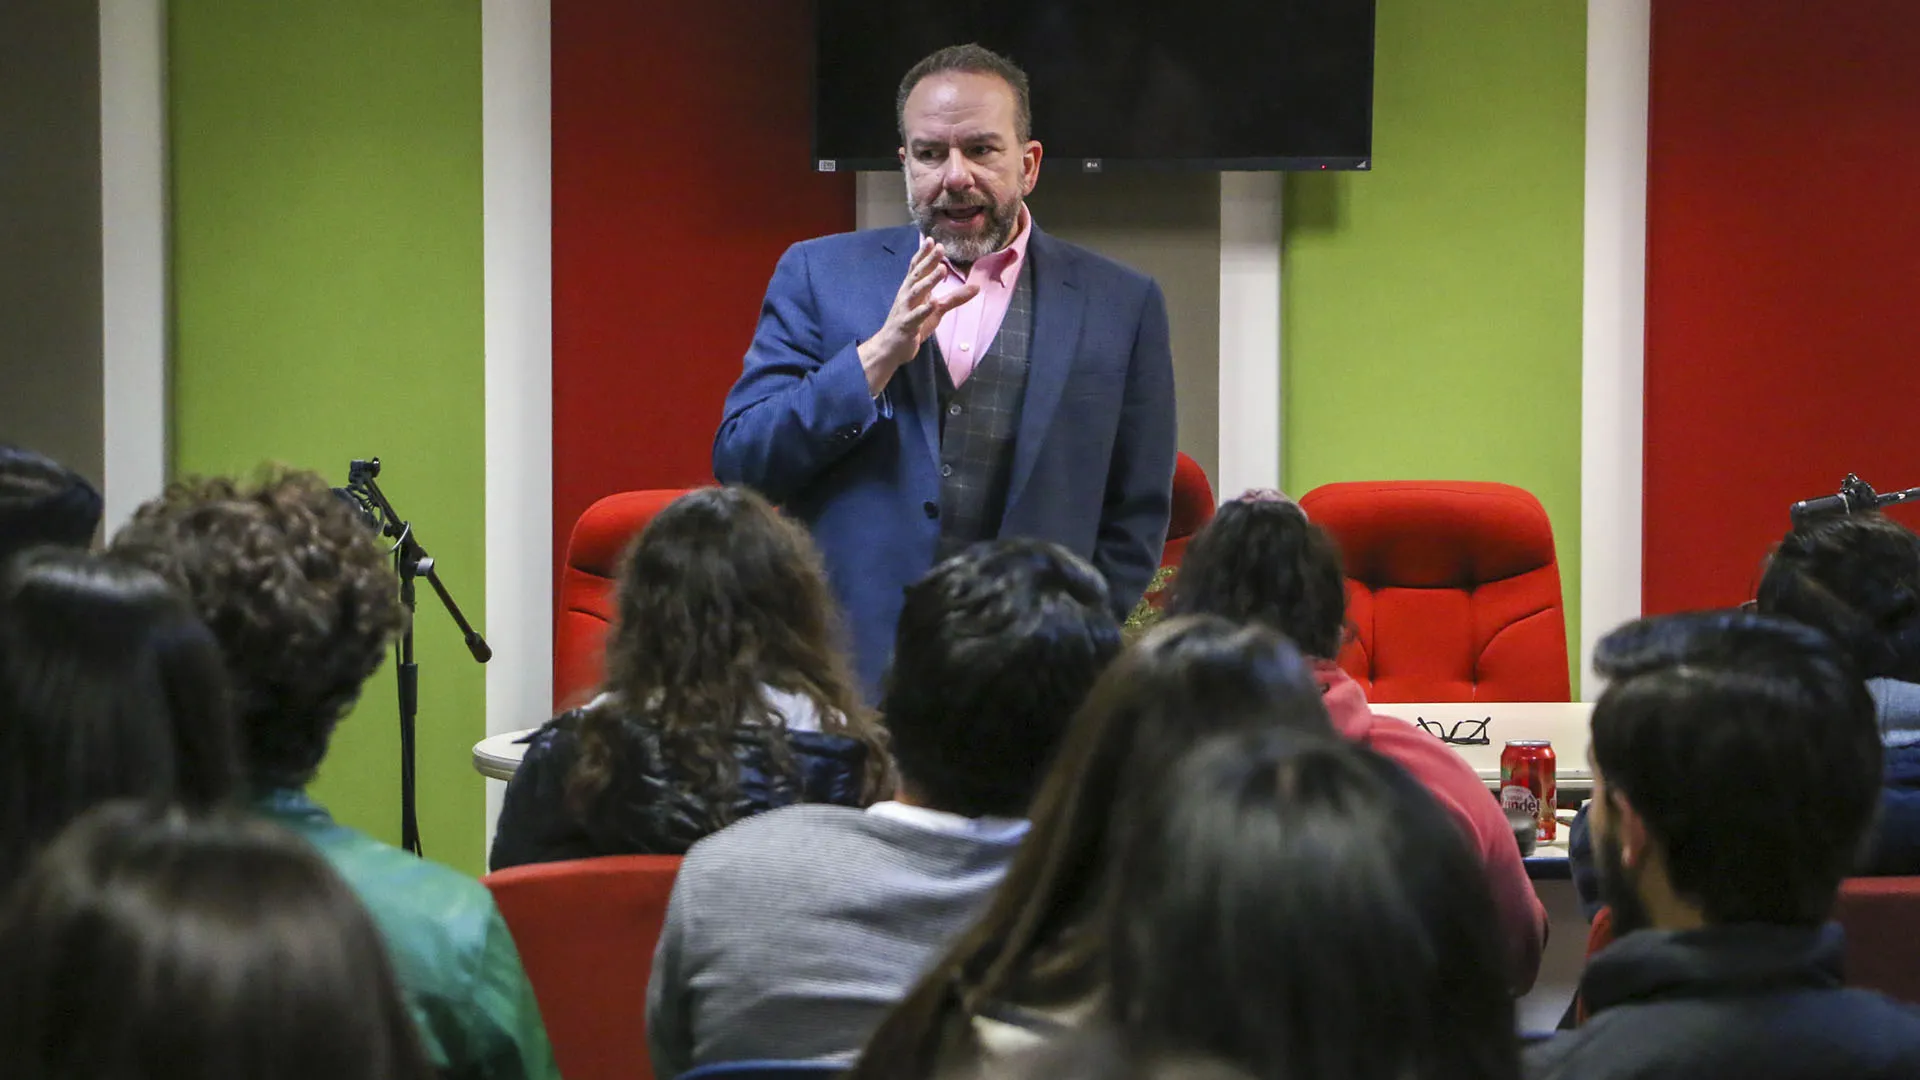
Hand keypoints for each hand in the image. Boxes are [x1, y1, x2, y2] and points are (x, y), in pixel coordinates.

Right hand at [858, 237, 978, 395]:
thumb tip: (977, 287)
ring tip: (942, 269)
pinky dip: (924, 309)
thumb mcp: (937, 309)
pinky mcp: (907, 325)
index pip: (917, 268)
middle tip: (939, 247)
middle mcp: (907, 296)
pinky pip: (916, 316)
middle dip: (928, 261)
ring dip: (929, 280)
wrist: (890, 347)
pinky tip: (932, 303)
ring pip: (917, 292)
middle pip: (918, 275)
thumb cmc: (912, 325)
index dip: (924, 254)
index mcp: (912, 289)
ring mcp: (906, 310)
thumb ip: (955, 298)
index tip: (932, 240)